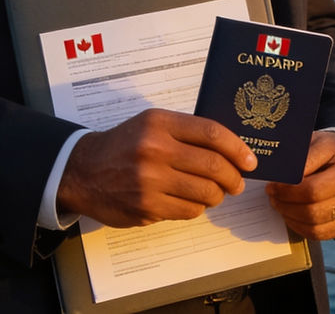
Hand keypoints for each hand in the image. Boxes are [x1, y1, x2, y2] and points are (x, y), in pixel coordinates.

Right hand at [56, 109, 257, 226]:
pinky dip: (198, 208)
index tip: (250, 160)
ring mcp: (150, 181)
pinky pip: (188, 211)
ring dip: (218, 195)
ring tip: (217, 193)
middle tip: (238, 182)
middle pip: (213, 165)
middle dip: (233, 177)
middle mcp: (156, 150)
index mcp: (161, 123)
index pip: (211, 133)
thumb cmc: (126, 144)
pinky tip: (193, 202)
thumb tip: (229, 148)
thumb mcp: (152, 124)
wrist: (84, 170)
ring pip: (204, 193)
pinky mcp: (146, 208)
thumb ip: (186, 131)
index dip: (237, 148)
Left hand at [265, 131, 334, 239]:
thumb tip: (282, 179)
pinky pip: (320, 234)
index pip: (313, 189)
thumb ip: (302, 160)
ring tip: (279, 204)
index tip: (273, 185)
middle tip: (272, 195)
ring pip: (315, 225)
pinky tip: (291, 214)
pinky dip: (300, 227)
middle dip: (286, 204)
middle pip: (314, 210)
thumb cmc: (332, 149)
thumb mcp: (319, 143)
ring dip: (291, 216)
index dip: (288, 191)